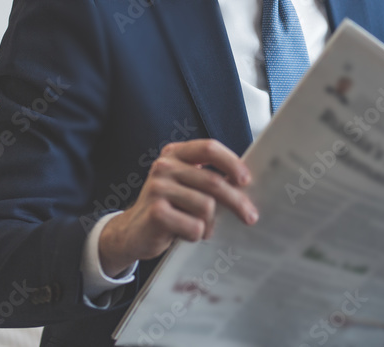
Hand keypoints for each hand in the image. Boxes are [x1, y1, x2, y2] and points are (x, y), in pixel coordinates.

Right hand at [98, 139, 256, 276]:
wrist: (132, 232)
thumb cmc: (168, 207)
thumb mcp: (185, 185)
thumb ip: (208, 178)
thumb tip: (245, 185)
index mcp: (175, 154)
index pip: (209, 148)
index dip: (231, 162)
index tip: (246, 180)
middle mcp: (164, 166)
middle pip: (214, 182)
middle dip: (237, 202)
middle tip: (250, 216)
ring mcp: (157, 188)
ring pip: (207, 207)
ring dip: (209, 223)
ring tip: (198, 226)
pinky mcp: (156, 213)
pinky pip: (195, 227)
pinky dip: (196, 235)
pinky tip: (182, 233)